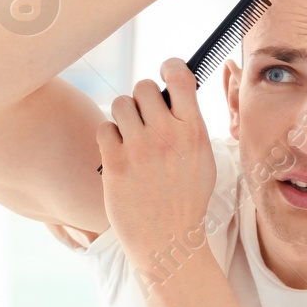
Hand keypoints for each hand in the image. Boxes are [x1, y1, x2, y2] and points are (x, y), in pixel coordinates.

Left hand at [96, 59, 216, 276]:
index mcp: (193, 131)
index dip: (169, 67)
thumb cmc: (185, 200)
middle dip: (142, 99)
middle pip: (144, 87)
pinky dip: (109, 137)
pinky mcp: (115, 163)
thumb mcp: (202, 160)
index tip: (165, 72)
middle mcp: (166, 135)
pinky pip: (105, 128)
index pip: (180, 77)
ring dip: (124, 116)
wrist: (167, 239)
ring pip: (122, 104)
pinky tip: (118, 152)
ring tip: (130, 136)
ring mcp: (139, 148)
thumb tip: (172, 95)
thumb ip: (188, 126)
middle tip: (144, 118)